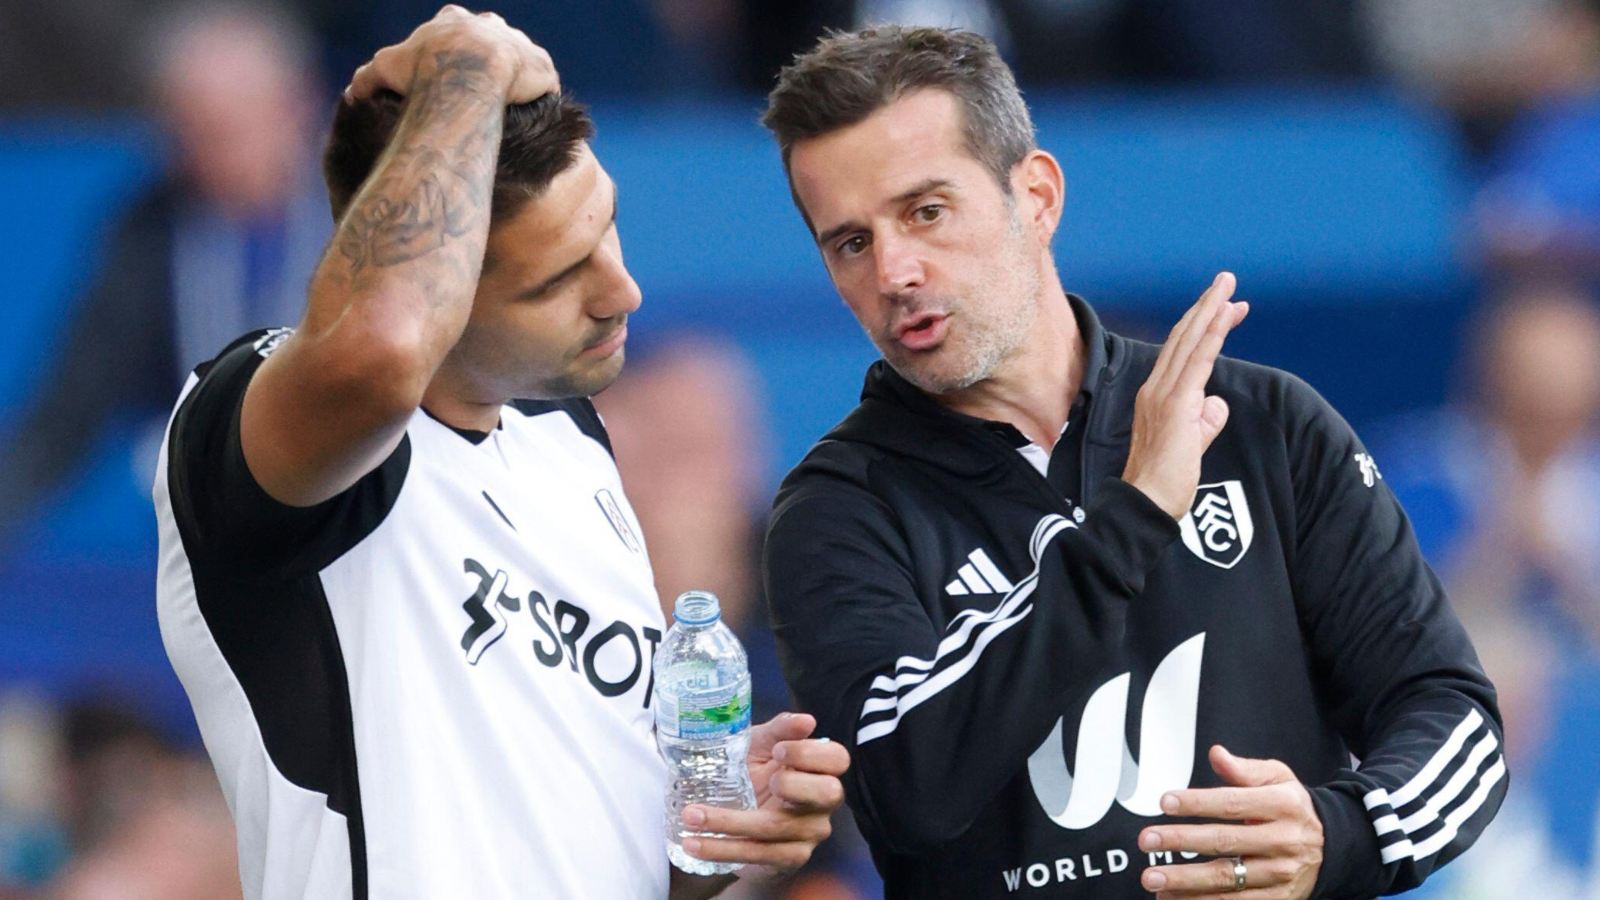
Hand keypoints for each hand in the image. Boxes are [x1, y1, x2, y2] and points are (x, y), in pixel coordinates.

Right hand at [345, 5, 556, 103]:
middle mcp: (488, 24)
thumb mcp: (387, 69)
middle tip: (478, 93)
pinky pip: (542, 80)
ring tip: (505, 106)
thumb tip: (352, 94)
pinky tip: (529, 113)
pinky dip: (537, 94)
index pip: (452, 30)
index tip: (446, 77)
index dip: (449, 53)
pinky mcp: (541, 65)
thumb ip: (368, 78)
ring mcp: (518, 43)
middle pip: (489, 40)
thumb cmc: (425, 71)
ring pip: (518, 59)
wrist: (469, 76)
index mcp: (452, 20)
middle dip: (485, 61)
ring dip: (514, 78)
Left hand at [681, 712, 850, 873]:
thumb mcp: (761, 744)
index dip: (812, 754)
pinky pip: (758, 855)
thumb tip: (805, 721)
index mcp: (820, 768)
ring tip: (691, 816)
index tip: (779, 750)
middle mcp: (822, 803)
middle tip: (765, 779)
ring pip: (776, 827)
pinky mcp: (788, 859)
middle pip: (827, 794)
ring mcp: (809, 833)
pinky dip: (722, 849)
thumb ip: (780, 729)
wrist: (734, 809)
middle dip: (795, 785)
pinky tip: (694, 843)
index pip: (837, 759)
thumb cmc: (754, 769)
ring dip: (728, 822)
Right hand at [1123, 272, 1248, 518]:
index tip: (1225, 307)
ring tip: (1229, 287)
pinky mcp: (1176, 405)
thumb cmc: (1164, 482)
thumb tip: (1217, 403)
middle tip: (1227, 280)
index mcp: (1156, 396)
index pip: (1182, 352)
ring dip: (1211, 310)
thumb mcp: (1191, 444)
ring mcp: (1164, 395)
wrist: (1146, 503)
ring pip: (1190, 342)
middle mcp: (1156, 388)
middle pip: (1184, 337)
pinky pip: (1198, 362)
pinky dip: (1212, 336)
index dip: (1202, 325)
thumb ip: (1204, 421)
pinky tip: (1225, 316)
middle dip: (1207, 306)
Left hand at [1138, 745, 1323, 898]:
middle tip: (1147, 839)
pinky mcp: (1277, 898)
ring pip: (1227, 879)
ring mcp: (1280, 874)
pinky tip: (1174, 898)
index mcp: (1282, 806)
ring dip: (1185, 881)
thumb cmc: (1293, 808)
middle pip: (1224, 842)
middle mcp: (1283, 841)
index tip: (1165, 801)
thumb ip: (1245, 769)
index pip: (1232, 803)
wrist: (1333, 846)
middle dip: (1181, 841)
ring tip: (1154, 879)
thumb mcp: (1278, 778)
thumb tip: (1217, 754)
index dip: (1197, 802)